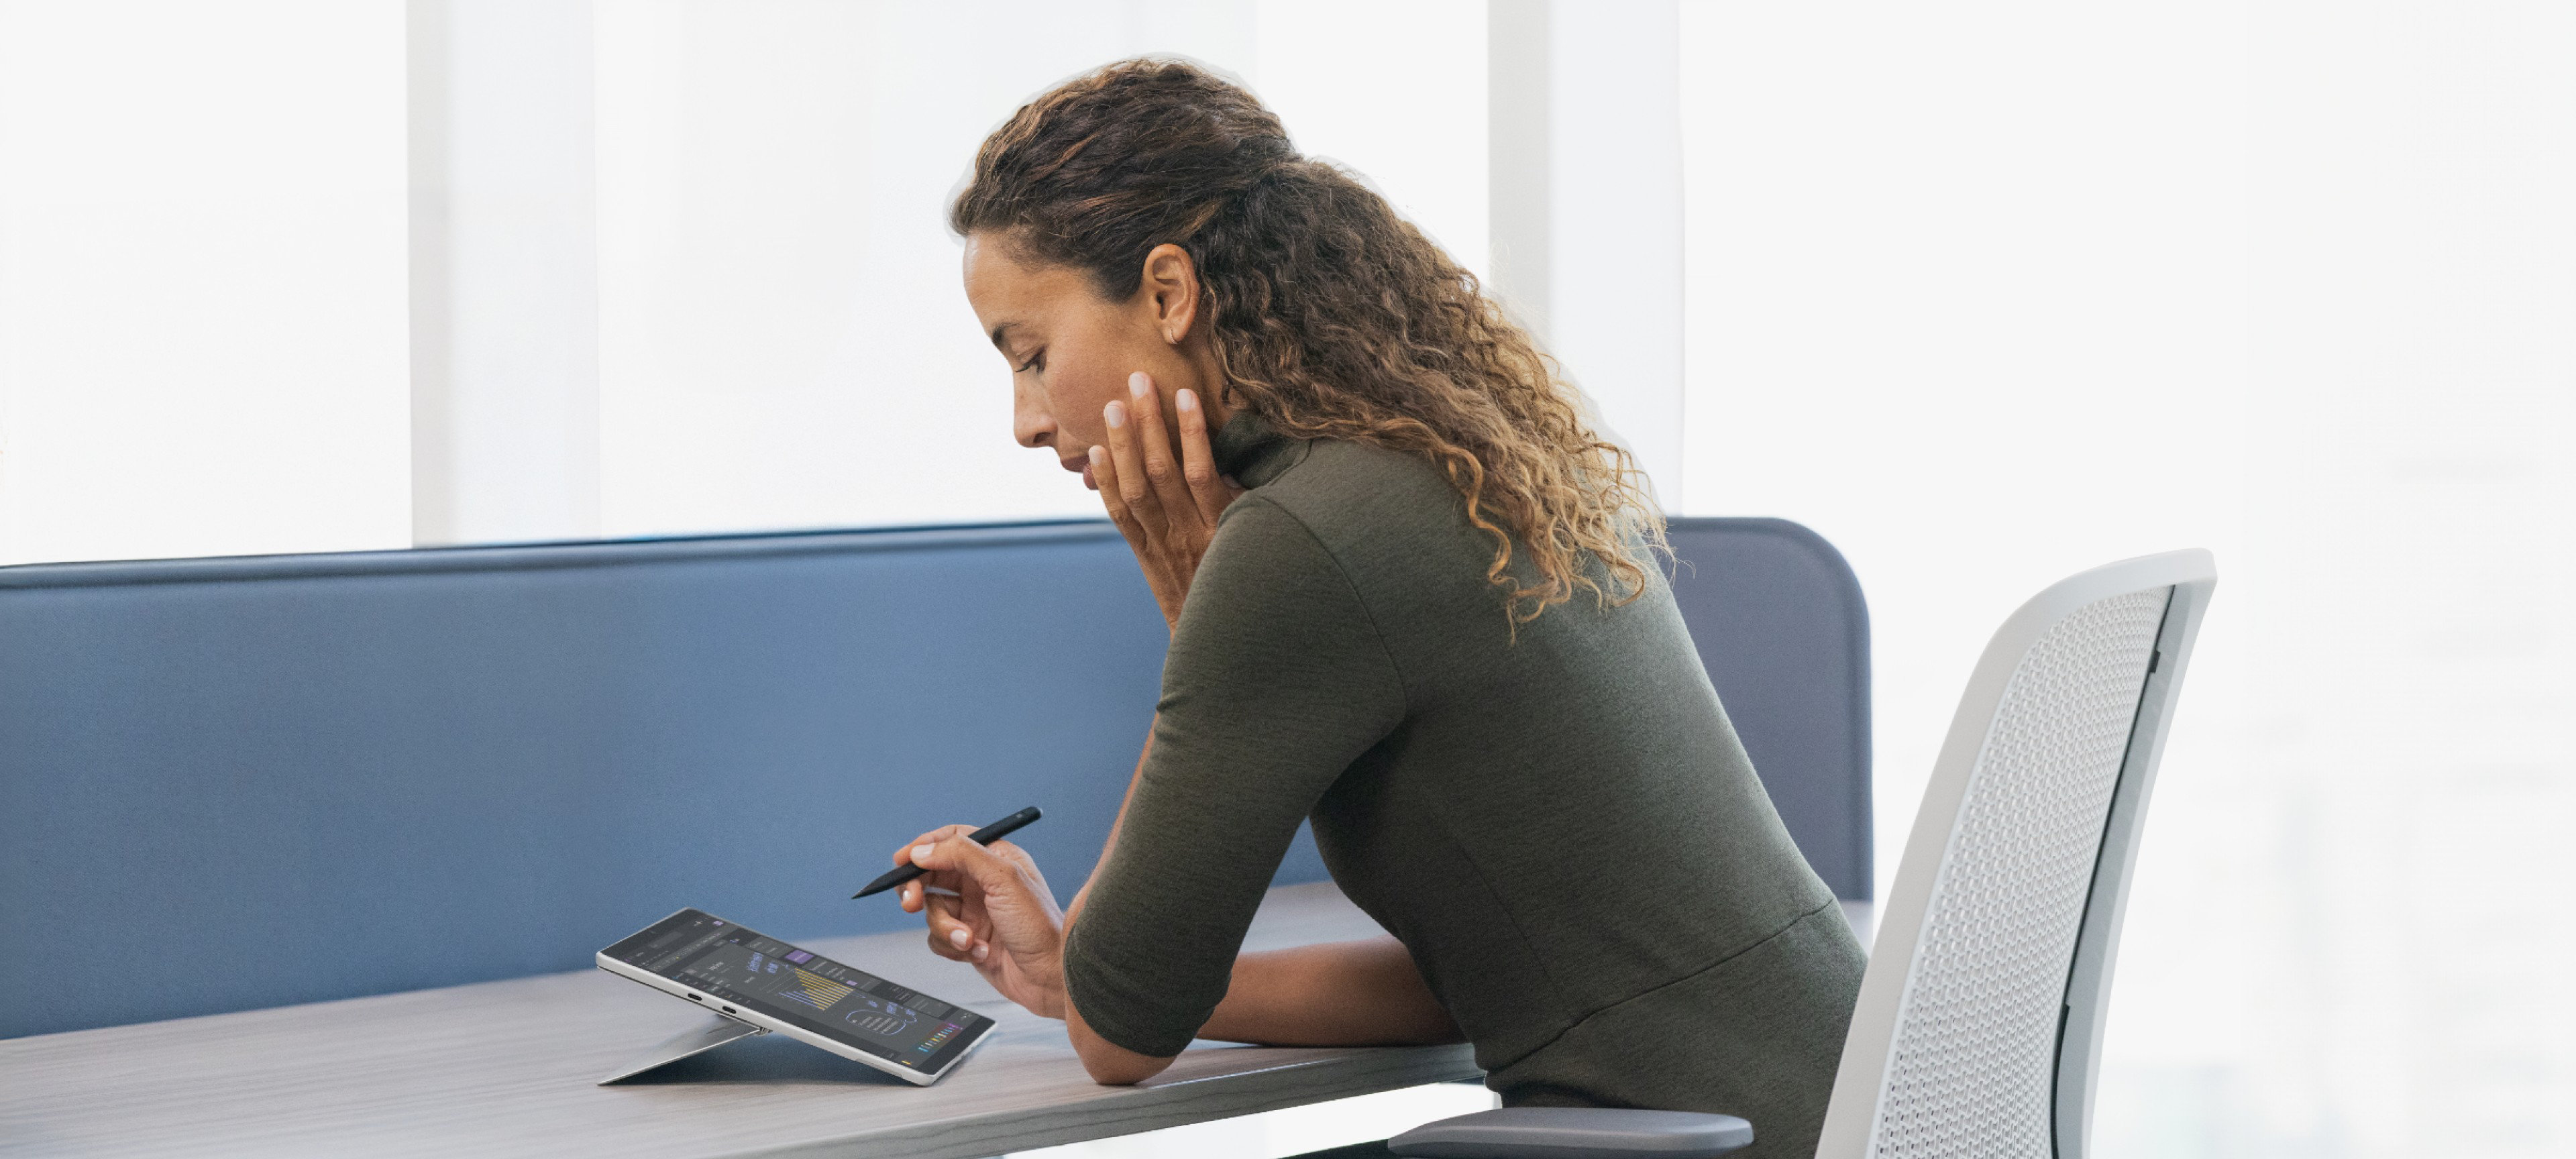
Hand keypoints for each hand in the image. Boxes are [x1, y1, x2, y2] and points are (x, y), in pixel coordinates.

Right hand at [895, 825, 1068, 1018]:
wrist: (1052, 978)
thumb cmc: (1041, 928)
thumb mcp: (1003, 878)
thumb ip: (961, 856)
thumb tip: (924, 849)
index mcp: (996, 858)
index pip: (951, 840)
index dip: (924, 847)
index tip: (902, 860)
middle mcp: (983, 883)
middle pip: (933, 876)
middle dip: (919, 890)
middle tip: (911, 902)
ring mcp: (975, 912)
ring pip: (933, 911)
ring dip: (946, 928)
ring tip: (968, 939)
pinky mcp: (969, 939)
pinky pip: (940, 939)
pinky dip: (953, 947)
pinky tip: (977, 951)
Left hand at [1091, 372, 1243, 629]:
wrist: (1218, 643)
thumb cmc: (1246, 582)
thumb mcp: (1257, 541)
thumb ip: (1248, 502)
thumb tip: (1242, 459)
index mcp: (1220, 527)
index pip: (1201, 470)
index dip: (1191, 431)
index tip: (1184, 394)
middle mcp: (1187, 533)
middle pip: (1161, 470)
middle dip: (1148, 423)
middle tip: (1138, 382)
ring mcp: (1161, 544)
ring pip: (1135, 489)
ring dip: (1123, 445)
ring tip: (1114, 406)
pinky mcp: (1144, 555)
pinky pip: (1120, 516)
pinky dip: (1107, 483)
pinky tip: (1097, 453)